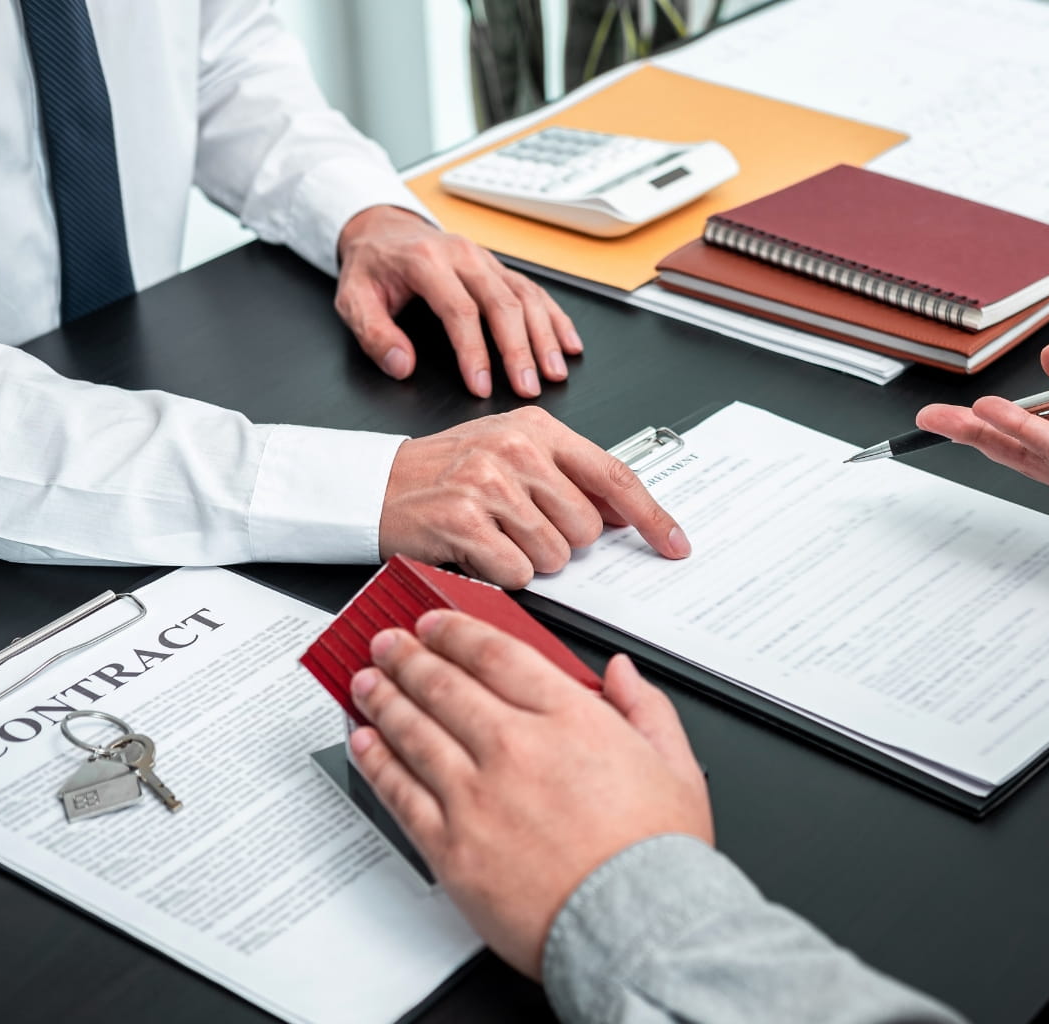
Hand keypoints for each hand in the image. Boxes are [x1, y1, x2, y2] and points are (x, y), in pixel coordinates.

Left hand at [335, 205, 581, 397]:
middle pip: (502, 303)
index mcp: (425, 262)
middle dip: (519, 350)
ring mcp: (485, 259)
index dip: (474, 352)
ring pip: (525, 295)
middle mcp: (462, 255)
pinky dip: (555, 318)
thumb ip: (375, 335)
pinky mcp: (498, 266)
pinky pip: (534, 290)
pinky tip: (569, 343)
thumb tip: (403, 366)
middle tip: (528, 388)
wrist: (383, 228)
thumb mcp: (352, 300)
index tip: (481, 387)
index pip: (459, 310)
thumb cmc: (372, 267)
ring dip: (544, 336)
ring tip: (554, 372)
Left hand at [347, 612, 712, 979]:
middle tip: (387, 642)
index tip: (434, 624)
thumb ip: (646, 707)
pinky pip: (401, 793)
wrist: (635, 929)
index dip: (456, 632)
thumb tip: (621, 672)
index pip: (497, 655)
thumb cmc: (656, 856)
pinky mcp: (452, 847)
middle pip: (445, 685)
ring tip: (367, 682)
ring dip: (384, 699)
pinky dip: (378, 761)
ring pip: (414, 731)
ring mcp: (477, 797)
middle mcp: (516, 748)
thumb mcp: (676, 765)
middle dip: (408, 656)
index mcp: (571, 720)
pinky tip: (366, 743)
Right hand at [379, 406, 689, 586]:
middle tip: (521, 528)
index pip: (614, 475)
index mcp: (538, 428)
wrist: (373, 486)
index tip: (675, 543)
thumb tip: (625, 512)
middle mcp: (518, 448)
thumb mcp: (511, 455)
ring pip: (555, 554)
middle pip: (587, 526)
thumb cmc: (444, 474)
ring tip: (495, 537)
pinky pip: (517, 572)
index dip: (652, 516)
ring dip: (529, 560)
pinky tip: (477, 552)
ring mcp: (490, 482)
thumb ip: (568, 477)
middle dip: (562, 541)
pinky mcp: (464, 520)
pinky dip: (501, 575)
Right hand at [915, 311, 1048, 512]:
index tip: (969, 404)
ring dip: (982, 436)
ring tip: (944, 420)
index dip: (1004, 412)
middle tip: (930, 422)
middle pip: (1022, 444)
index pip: (1044, 420)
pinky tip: (989, 415)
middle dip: (973, 433)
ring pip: (1027, 455)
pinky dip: (1016, 432)